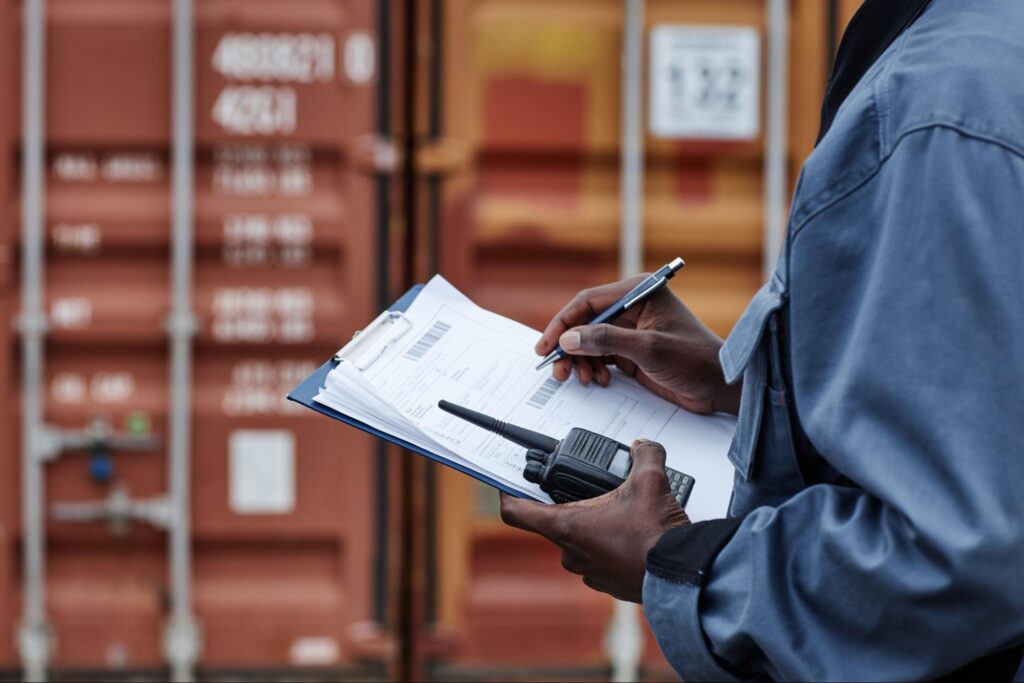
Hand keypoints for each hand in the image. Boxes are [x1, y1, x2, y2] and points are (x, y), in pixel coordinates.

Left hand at [499, 440, 688, 602]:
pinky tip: (631, 533)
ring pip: (578, 540)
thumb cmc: (656, 536)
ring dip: (591, 525)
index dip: (507, 493)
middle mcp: (570, 552)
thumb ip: (644, 455)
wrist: (681, 576)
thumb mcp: (650, 481)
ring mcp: (587, 571)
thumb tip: (643, 446)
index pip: (516, 511)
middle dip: (569, 503)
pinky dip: (609, 544)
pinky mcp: (607, 582)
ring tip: (618, 511)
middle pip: (553, 522)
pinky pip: (598, 557)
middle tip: (587, 488)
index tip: (507, 483)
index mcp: (566, 526)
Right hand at [536, 276, 740, 414]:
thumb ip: (607, 341)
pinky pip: (600, 355)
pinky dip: (593, 367)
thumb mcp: (649, 349)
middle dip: (569, 347)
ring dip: (580, 360)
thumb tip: (570, 339)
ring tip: (583, 378)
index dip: (563, 324)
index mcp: (639, 292)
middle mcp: (633, 307)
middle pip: (584, 322)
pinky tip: (598, 379)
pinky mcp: (631, 349)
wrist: (719, 386)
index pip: (588, 302)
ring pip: (589, 340)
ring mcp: (631, 329)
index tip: (547, 345)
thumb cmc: (696, 360)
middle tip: (559, 369)